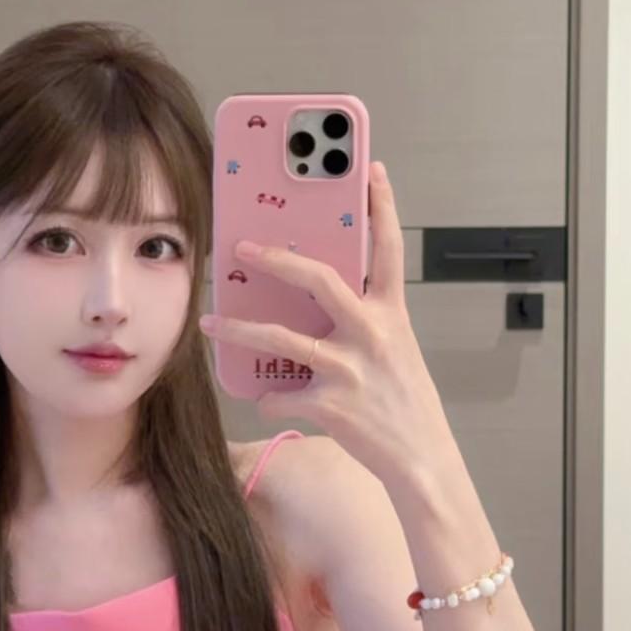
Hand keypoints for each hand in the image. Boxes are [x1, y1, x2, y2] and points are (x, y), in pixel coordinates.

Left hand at [199, 161, 454, 486]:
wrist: (422, 460)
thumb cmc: (403, 402)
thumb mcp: (395, 351)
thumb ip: (364, 322)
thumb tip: (320, 304)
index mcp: (392, 315)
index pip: (388, 249)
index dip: (382, 207)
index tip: (371, 169)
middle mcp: (372, 334)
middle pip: (319, 280)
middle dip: (276, 260)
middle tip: (242, 248)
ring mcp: (350, 369)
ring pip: (281, 339)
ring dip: (239, 330)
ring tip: (208, 323)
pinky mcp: (331, 405)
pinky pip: (282, 395)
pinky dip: (269, 398)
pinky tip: (268, 400)